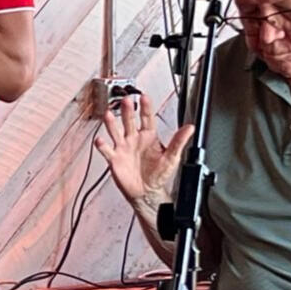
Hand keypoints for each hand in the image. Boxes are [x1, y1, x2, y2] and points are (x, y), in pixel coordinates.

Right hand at [94, 94, 194, 208]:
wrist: (146, 192)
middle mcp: (134, 138)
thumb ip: (179, 141)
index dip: (145, 107)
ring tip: (108, 115)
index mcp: (148, 136)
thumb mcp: (172, 158)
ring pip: (115, 132)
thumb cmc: (158, 174)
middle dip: (127, 110)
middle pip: (129, 120)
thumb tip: (190, 128)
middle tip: (126, 100)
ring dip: (111, 123)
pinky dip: (102, 145)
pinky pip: (107, 150)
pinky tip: (100, 141)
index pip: (147, 118)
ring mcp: (123, 147)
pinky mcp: (115, 159)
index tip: (144, 97)